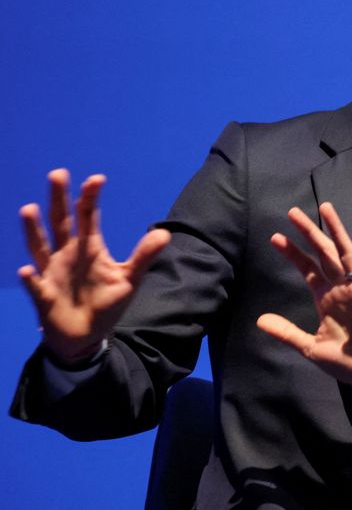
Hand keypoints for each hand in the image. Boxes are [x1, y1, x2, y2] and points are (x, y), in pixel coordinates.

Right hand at [18, 169, 170, 363]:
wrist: (86, 336)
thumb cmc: (106, 303)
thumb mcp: (129, 279)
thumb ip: (143, 256)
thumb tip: (165, 233)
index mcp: (89, 247)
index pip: (88, 217)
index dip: (91, 198)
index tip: (97, 179)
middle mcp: (67, 254)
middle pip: (61, 221)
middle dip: (59, 199)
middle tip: (58, 174)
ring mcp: (52, 272)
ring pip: (40, 247)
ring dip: (34, 230)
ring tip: (30, 209)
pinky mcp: (44, 295)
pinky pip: (35, 286)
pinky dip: (31, 279)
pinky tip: (27, 271)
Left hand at [257, 202, 351, 406]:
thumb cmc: (348, 362)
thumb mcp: (311, 348)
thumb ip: (287, 332)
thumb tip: (260, 320)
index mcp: (326, 299)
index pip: (307, 269)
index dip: (293, 253)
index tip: (275, 237)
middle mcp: (341, 288)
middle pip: (323, 254)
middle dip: (309, 233)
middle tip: (293, 212)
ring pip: (345, 253)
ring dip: (336, 230)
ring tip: (325, 209)